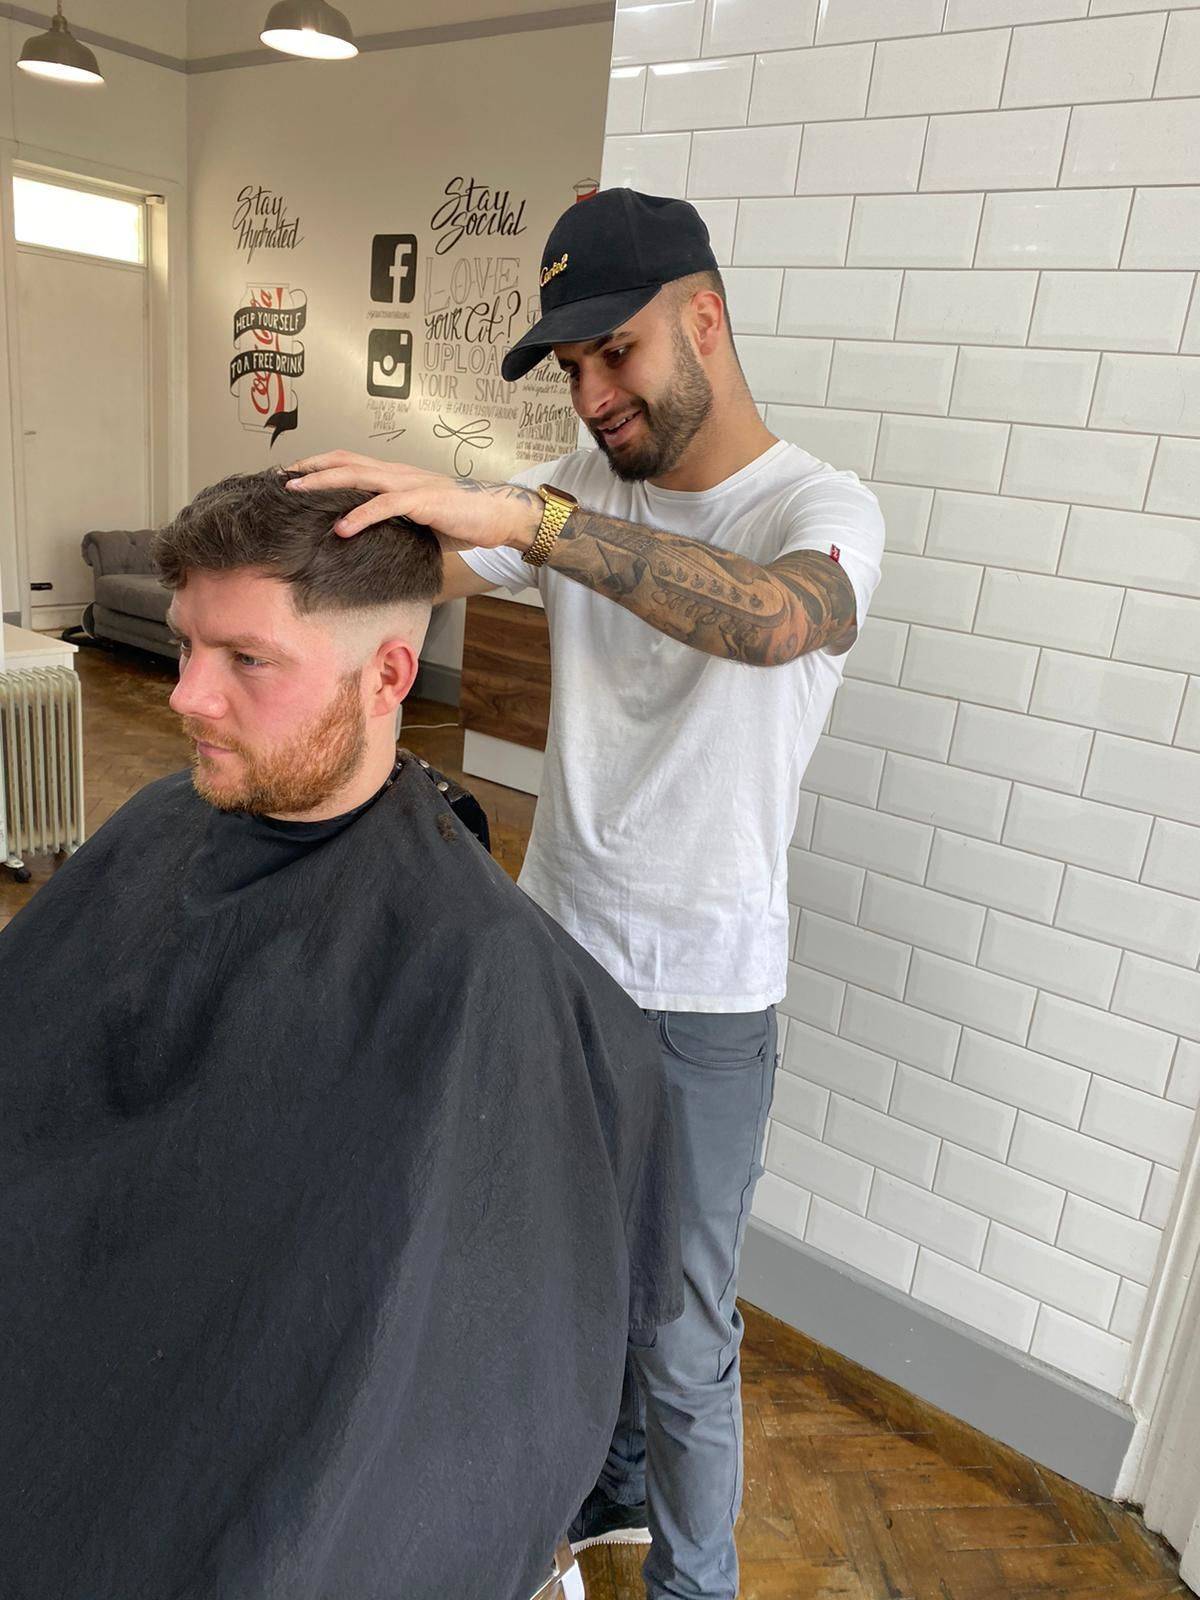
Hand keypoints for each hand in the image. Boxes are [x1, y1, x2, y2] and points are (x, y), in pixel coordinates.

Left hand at [283, 450, 541, 550]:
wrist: (499, 517)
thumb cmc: (462, 522)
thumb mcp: (419, 522)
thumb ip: (394, 523)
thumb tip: (369, 541)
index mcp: (396, 476)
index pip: (349, 462)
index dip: (319, 466)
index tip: (292, 476)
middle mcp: (398, 474)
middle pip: (345, 462)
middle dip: (310, 469)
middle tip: (280, 479)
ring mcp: (410, 485)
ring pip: (358, 476)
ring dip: (324, 483)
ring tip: (297, 492)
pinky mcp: (423, 501)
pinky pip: (385, 505)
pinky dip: (360, 516)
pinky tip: (341, 528)